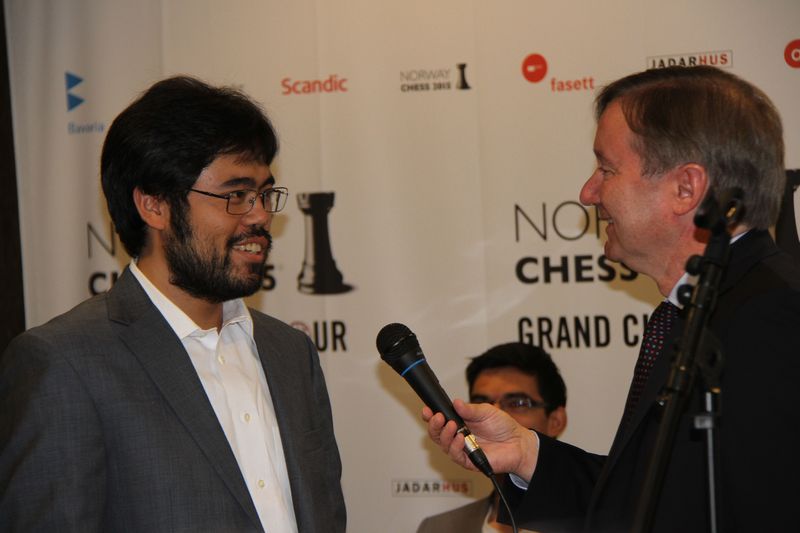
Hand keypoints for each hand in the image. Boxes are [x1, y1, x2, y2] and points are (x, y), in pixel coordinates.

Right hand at [423, 399, 538, 479]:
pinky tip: (461, 437)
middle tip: (437, 417)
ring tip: (452, 425)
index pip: (440, 421)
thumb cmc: (503, 427)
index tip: (427, 409)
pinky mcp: (469, 461)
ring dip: (444, 435)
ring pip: (443, 445)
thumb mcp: (486, 411)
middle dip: (433, 425)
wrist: (518, 443)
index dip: (431, 416)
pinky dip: (456, 446)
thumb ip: (470, 409)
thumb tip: (455, 402)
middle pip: (436, 434)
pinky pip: (456, 456)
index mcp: (460, 423)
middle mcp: (458, 436)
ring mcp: (462, 449)